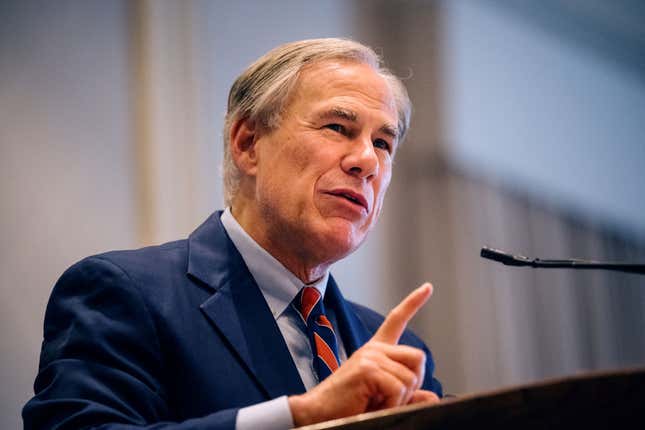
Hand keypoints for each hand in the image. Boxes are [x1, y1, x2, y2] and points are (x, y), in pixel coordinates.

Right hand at [288, 283, 439, 425]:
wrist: (318, 414)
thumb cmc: (347, 407)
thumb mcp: (383, 399)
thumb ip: (408, 396)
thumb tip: (432, 396)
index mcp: (376, 351)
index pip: (396, 320)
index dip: (413, 302)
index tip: (427, 287)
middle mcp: (374, 349)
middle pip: (418, 357)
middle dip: (413, 383)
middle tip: (391, 398)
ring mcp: (370, 357)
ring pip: (411, 378)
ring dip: (399, 400)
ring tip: (375, 403)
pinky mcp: (367, 369)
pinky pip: (398, 389)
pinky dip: (391, 404)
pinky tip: (372, 405)